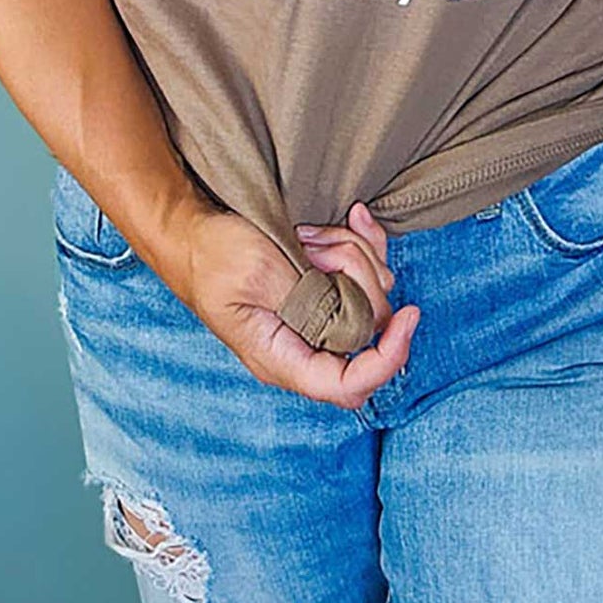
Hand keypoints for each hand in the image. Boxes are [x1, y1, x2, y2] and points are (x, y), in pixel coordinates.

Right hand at [170, 202, 419, 409]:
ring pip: (372, 292)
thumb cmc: (213, 255)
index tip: (410, 315)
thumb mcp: (259, 272)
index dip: (389, 358)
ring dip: (354, 253)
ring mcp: (318, 314)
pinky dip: (363, 240)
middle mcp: (307, 344)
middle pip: (369, 327)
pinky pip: (367, 269)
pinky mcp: (324, 287)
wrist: (193, 230)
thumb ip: (310, 298)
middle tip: (322, 247)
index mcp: (284, 359)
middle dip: (361, 277)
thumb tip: (362, 317)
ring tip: (312, 236)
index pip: (351, 385)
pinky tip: (351, 218)